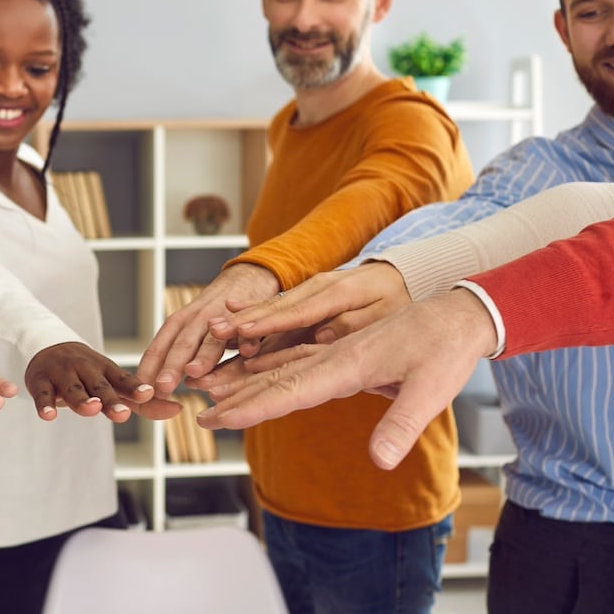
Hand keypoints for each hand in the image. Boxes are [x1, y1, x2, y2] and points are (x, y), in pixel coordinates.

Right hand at [24, 342, 181, 422]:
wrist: (48, 345)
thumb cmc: (87, 372)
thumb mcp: (112, 382)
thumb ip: (142, 401)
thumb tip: (178, 410)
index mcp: (106, 370)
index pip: (123, 380)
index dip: (136, 388)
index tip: (149, 394)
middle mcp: (86, 369)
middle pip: (99, 386)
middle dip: (110, 399)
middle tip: (122, 413)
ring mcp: (62, 374)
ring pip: (73, 389)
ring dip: (82, 400)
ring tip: (91, 409)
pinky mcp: (40, 381)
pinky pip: (42, 393)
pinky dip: (45, 404)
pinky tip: (49, 415)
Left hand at [137, 263, 279, 396]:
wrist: (247, 278)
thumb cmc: (214, 314)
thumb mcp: (192, 332)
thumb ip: (179, 358)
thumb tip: (158, 391)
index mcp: (178, 325)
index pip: (158, 349)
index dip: (148, 371)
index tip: (141, 392)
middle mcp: (196, 320)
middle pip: (181, 345)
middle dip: (171, 367)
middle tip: (162, 386)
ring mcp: (222, 317)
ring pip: (211, 339)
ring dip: (203, 355)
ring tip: (194, 371)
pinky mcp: (249, 316)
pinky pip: (247, 330)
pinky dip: (246, 340)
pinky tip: (246, 353)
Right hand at [196, 289, 498, 469]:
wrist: (458, 314)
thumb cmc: (446, 351)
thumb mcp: (432, 390)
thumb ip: (403, 425)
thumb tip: (380, 461)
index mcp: (350, 364)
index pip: (293, 390)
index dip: (256, 407)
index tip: (223, 418)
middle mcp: (334, 357)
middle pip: (276, 380)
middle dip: (238, 400)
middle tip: (202, 416)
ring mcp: (334, 353)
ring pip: (281, 369)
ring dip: (246, 384)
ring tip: (214, 396)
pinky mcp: (341, 353)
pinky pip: (296, 361)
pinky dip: (270, 370)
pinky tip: (254, 376)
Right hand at [214, 261, 411, 345]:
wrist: (401, 277)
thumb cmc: (398, 299)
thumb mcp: (388, 313)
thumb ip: (354, 323)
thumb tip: (321, 336)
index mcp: (338, 291)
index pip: (299, 310)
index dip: (270, 322)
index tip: (244, 330)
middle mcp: (317, 287)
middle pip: (276, 306)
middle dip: (243, 320)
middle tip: (213, 330)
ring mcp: (309, 291)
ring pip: (271, 308)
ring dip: (241, 320)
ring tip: (212, 329)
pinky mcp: (306, 298)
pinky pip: (277, 310)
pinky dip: (253, 315)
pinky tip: (230, 317)